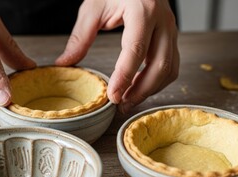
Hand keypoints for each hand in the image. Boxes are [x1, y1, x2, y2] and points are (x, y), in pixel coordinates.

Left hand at [56, 0, 178, 112]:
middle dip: (141, 91)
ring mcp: (170, 29)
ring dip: (150, 89)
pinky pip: (172, 65)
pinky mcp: (171, 36)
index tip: (113, 96)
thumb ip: (80, 36)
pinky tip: (139, 86)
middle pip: (160, 65)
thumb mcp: (93, 6)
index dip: (124, 77)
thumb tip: (65, 63)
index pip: (135, 50)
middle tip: (121, 105)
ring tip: (129, 100)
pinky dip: (157, 81)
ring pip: (169, 69)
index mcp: (143, 10)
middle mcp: (162, 21)